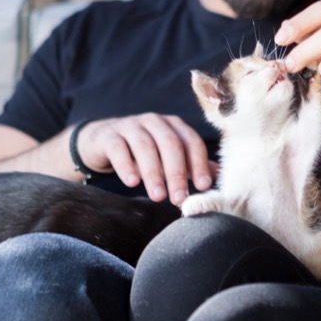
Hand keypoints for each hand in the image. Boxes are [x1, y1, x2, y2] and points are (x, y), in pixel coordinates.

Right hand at [76, 113, 215, 204]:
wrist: (103, 141)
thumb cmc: (142, 152)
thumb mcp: (168, 157)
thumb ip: (191, 164)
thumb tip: (218, 176)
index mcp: (173, 125)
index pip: (191, 141)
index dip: (199, 164)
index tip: (202, 187)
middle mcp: (154, 121)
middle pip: (170, 144)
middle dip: (177, 173)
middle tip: (179, 198)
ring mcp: (130, 126)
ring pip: (145, 146)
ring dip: (153, 173)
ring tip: (158, 197)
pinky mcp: (109, 135)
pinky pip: (119, 148)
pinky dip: (126, 165)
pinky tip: (132, 182)